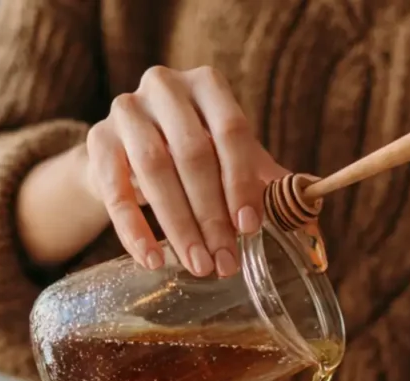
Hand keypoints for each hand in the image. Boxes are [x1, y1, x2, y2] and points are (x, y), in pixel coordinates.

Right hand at [84, 65, 286, 275]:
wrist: (130, 154)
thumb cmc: (194, 156)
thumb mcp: (232, 162)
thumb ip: (269, 185)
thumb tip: (312, 222)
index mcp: (207, 86)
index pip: (231, 130)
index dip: (242, 181)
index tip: (250, 227)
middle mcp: (164, 87)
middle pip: (191, 153)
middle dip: (211, 215)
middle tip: (225, 262)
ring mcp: (126, 110)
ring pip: (154, 170)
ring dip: (179, 225)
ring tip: (198, 266)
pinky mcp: (97, 142)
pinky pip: (114, 190)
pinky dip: (133, 230)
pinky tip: (152, 260)